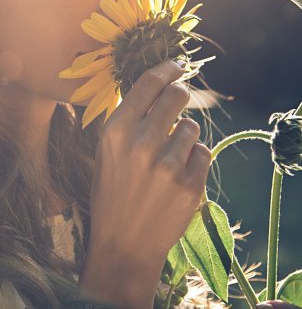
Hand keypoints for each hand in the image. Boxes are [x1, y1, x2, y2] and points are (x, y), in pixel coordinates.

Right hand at [84, 59, 211, 275]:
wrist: (123, 244)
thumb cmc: (110, 194)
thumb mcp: (105, 152)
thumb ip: (128, 120)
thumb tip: (155, 87)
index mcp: (115, 131)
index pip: (149, 83)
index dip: (167, 68)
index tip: (176, 65)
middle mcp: (141, 143)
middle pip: (178, 96)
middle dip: (180, 96)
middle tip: (176, 105)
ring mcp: (168, 165)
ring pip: (192, 127)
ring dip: (184, 136)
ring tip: (167, 158)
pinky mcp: (190, 185)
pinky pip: (203, 152)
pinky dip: (193, 160)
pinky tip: (176, 176)